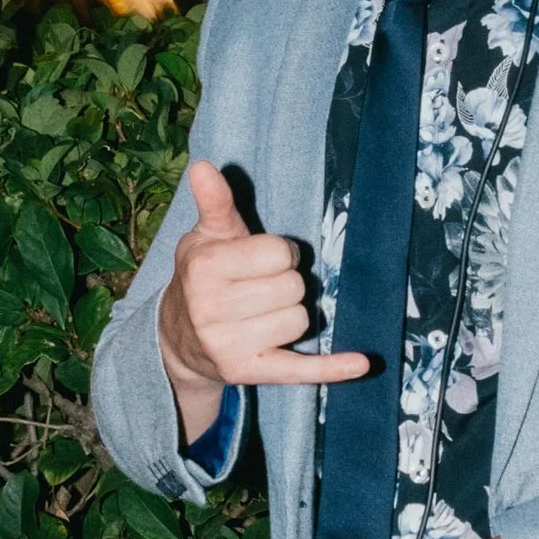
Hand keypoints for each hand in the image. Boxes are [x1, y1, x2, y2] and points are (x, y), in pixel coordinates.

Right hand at [158, 160, 368, 442]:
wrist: (177, 336)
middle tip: (260, 287)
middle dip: (285, 283)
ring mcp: (229, 345)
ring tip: (262, 312)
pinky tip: (361, 363)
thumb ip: (215, 202)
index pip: (280, 253)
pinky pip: (300, 369)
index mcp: (204, 268)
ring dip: (290, 314)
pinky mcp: (248, 372)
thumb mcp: (206, 235)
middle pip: (293, 288)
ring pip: (300, 320)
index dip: (278, 253)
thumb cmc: (203, 275)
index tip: (260, 260)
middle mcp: (212, 309)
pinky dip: (332, 367)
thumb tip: (204, 166)